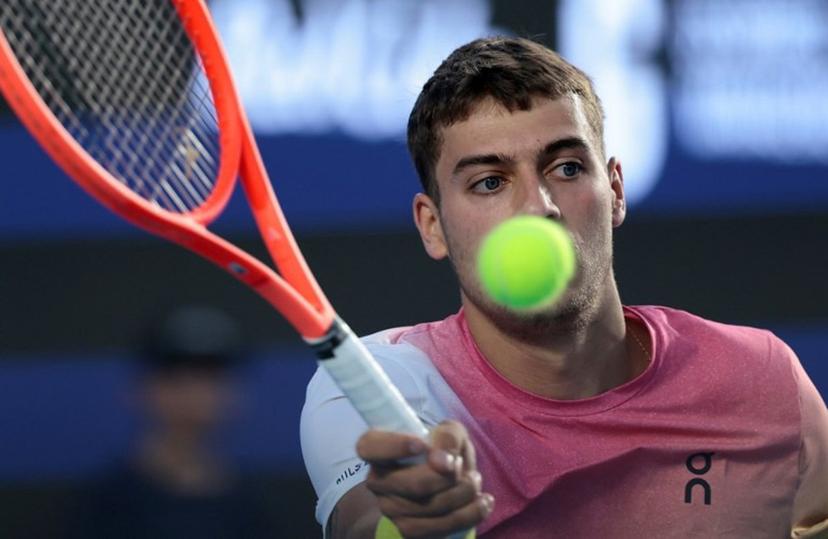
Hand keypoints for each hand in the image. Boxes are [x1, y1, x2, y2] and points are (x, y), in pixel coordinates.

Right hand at [356, 420, 493, 537]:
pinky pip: (439, 529)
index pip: (370, 446)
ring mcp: (389, 508)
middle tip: (461, 464)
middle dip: (448, 476)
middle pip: (413, 484)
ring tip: (474, 480)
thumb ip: (448, 435)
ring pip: (430, 508)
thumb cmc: (442, 449)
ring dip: (462, 494)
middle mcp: (377, 480)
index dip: (394, 446)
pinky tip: (483, 502)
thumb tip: (443, 458)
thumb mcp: (449, 431)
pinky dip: (469, 515)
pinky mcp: (407, 530)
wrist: (446, 481)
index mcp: (377, 448)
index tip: (422, 444)